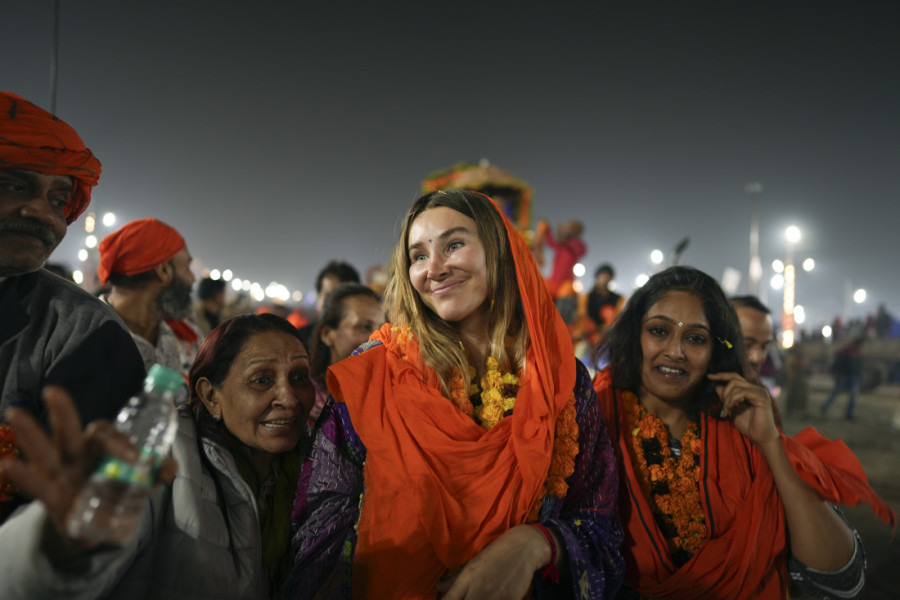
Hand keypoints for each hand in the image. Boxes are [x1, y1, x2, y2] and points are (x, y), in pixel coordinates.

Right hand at [0, 386, 176, 539]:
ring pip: (43, 450)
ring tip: (15, 413)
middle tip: (53, 392)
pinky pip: (35, 484)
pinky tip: (5, 465)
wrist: (97, 526)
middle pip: (69, 429)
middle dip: (62, 410)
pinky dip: (21, 475)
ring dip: (29, 433)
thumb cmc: (114, 491)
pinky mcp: (50, 497)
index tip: (135, 458)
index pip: (104, 434)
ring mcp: (59, 474)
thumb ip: (155, 474)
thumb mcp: (138, 483)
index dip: (119, 442)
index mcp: (98, 448)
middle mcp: (75, 455)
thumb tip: (169, 468)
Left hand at [436, 524, 550, 599]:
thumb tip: (438, 588)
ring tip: (477, 596)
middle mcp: (478, 590)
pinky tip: (493, 597)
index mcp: (467, 578)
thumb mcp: (473, 563)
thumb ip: (454, 580)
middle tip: (465, 598)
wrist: (524, 546)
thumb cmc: (495, 553)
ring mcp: (495, 597)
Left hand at [708, 372, 778, 447]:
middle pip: (734, 379)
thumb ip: (726, 398)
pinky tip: (731, 408)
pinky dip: (733, 400)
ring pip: (736, 385)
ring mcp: (760, 392)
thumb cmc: (748, 425)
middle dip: (724, 391)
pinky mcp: (761, 398)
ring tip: (726, 412)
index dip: (721, 375)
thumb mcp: (732, 410)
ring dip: (727, 399)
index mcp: (750, 390)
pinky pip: (742, 392)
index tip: (709, 377)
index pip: (735, 377)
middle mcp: (756, 389)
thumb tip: (717, 386)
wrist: (760, 437)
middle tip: (723, 408)